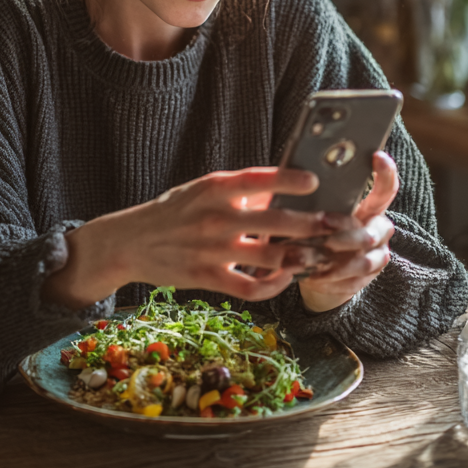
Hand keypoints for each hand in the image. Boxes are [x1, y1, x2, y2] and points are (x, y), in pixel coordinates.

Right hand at [42, 167, 328, 309]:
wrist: (129, 242)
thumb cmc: (172, 212)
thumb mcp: (201, 190)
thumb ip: (239, 191)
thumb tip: (281, 190)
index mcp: (214, 188)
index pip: (259, 179)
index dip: (290, 180)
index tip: (315, 182)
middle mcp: (216, 217)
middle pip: (276, 222)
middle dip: (314, 225)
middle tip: (339, 226)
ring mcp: (212, 249)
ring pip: (271, 257)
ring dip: (301, 258)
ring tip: (321, 256)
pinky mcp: (207, 277)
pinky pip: (250, 287)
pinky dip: (273, 286)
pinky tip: (286, 279)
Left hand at [297, 151, 397, 312]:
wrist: (319, 271)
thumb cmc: (315, 231)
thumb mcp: (316, 210)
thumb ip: (315, 197)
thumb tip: (293, 174)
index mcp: (370, 208)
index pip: (386, 188)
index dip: (386, 172)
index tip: (377, 156)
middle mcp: (378, 230)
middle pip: (374, 231)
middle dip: (347, 229)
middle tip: (324, 222)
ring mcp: (376, 256)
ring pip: (365, 260)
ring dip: (338, 258)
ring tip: (313, 254)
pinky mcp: (367, 280)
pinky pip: (354, 279)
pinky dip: (332, 276)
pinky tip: (312, 273)